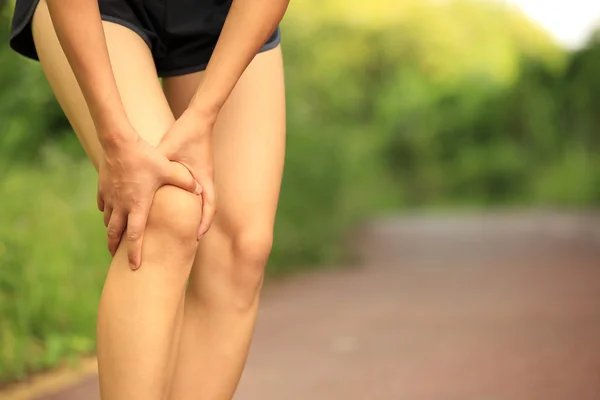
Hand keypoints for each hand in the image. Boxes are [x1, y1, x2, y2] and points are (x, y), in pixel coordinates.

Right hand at [97, 123, 200, 268]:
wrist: (118, 142)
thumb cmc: (145, 156)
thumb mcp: (169, 169)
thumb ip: (185, 181)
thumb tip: (200, 189)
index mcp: (138, 205)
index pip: (135, 236)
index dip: (134, 253)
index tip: (135, 266)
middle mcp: (121, 205)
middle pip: (115, 234)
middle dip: (116, 248)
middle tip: (117, 258)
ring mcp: (109, 197)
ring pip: (108, 221)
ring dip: (111, 231)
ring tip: (114, 239)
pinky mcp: (102, 188)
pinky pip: (103, 205)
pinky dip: (107, 213)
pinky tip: (110, 214)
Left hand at [158, 108, 216, 237]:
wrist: (198, 119)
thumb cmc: (186, 134)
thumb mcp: (170, 152)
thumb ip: (159, 166)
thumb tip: (144, 180)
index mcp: (202, 179)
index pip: (209, 207)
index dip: (204, 223)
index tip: (197, 238)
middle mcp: (205, 181)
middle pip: (206, 209)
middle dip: (200, 226)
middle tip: (190, 242)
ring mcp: (202, 177)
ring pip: (201, 202)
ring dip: (195, 215)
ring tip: (183, 228)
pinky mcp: (197, 172)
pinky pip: (196, 193)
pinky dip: (189, 203)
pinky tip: (177, 206)